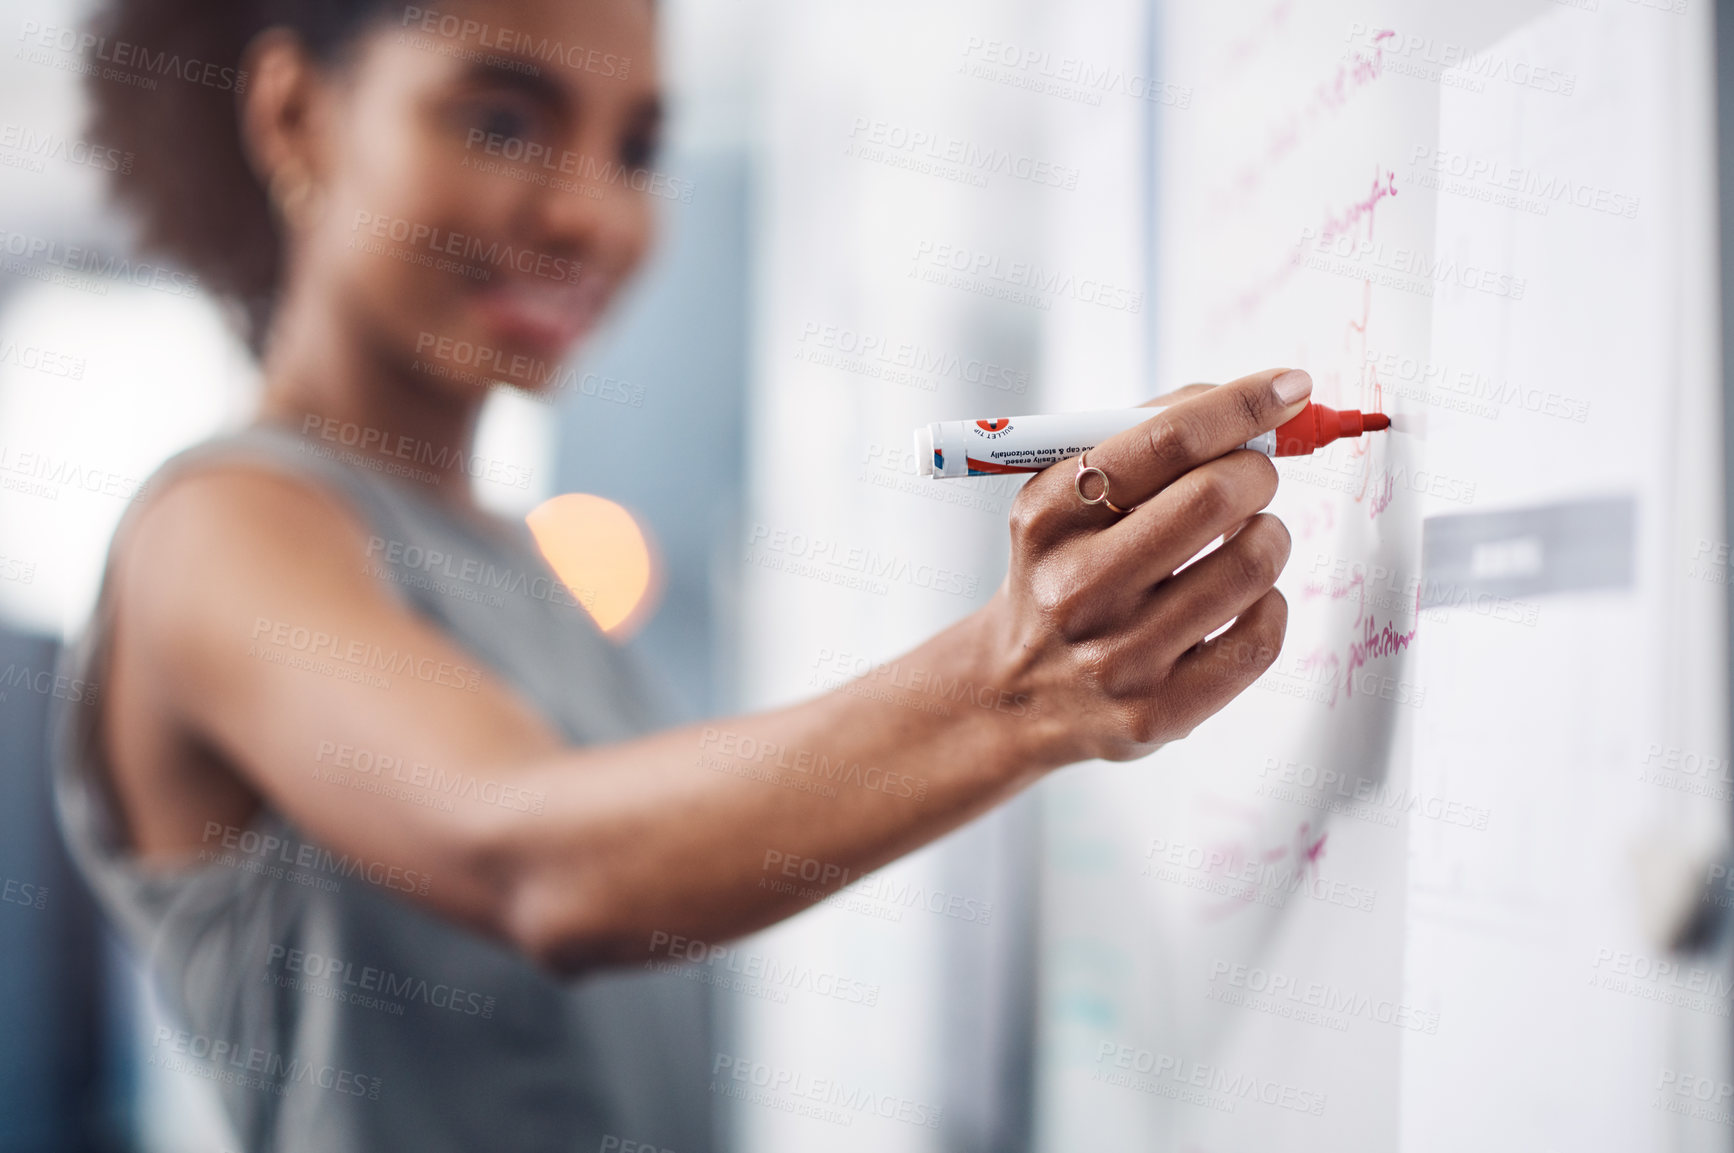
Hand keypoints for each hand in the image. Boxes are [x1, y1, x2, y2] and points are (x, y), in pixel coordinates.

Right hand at [985, 367, 1312, 765]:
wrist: (1016, 688)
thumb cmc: (1065, 568)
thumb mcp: (1067, 496)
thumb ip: (1147, 436)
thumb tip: (1260, 402)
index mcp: (1048, 517)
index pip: (1166, 439)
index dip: (1243, 403)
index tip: (1292, 386)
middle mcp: (1075, 588)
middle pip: (1213, 496)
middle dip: (1257, 471)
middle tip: (1254, 476)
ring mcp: (1117, 658)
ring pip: (1251, 565)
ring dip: (1270, 535)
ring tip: (1248, 537)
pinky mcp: (1159, 713)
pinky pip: (1262, 637)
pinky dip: (1270, 602)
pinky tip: (1243, 598)